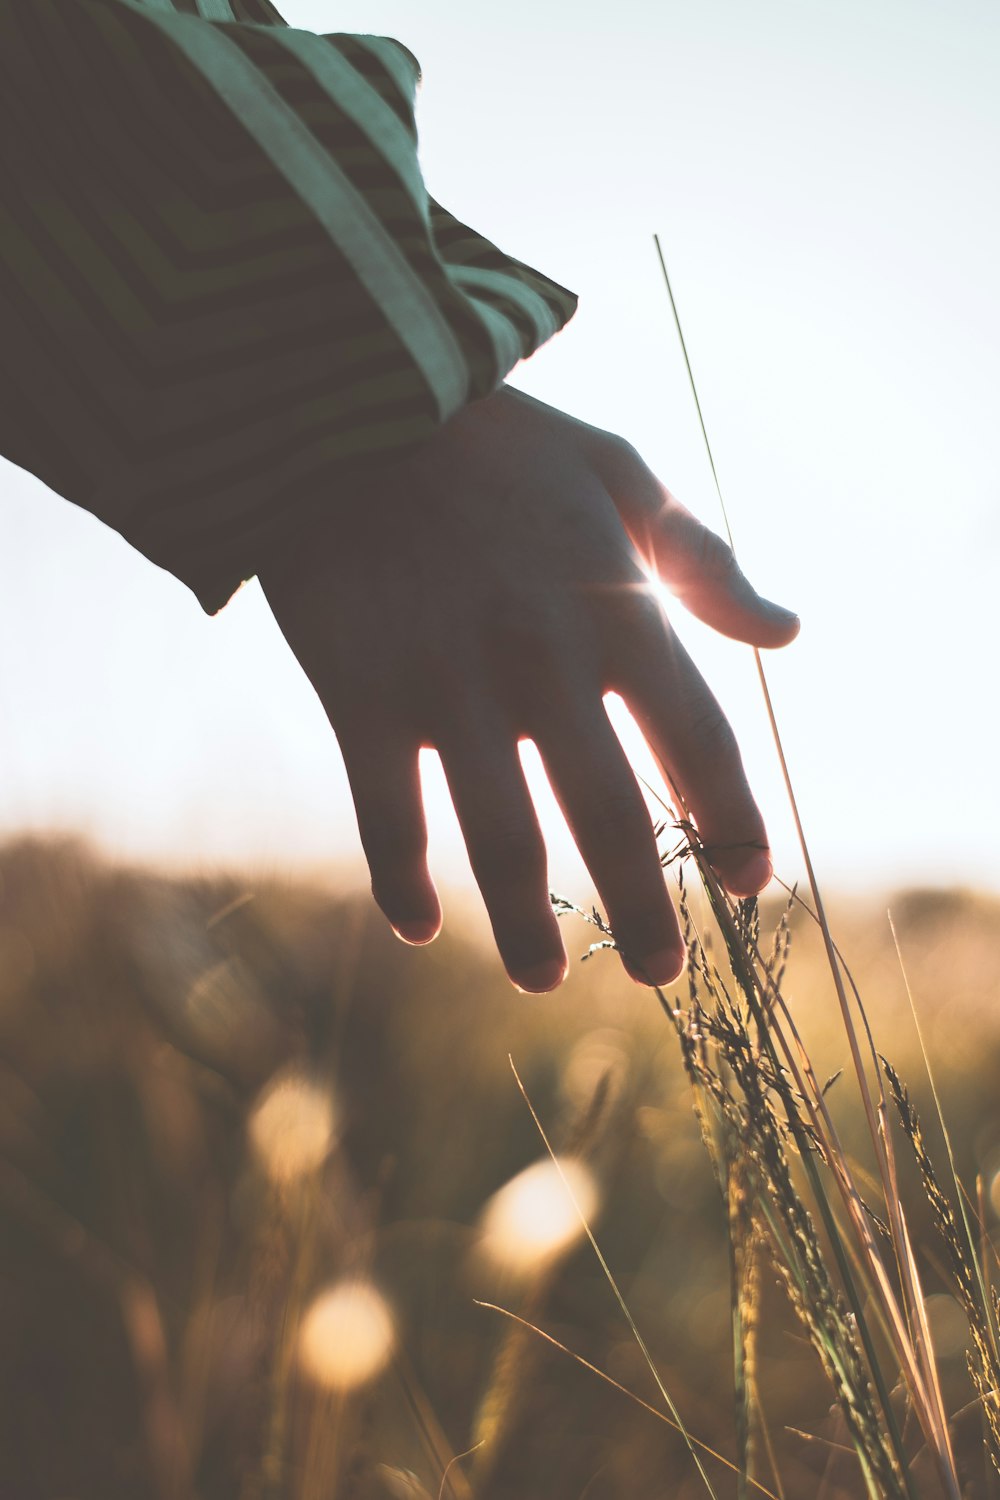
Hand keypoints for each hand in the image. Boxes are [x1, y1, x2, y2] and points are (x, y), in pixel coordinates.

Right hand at [258, 386, 798, 991]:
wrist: (345, 404)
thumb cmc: (496, 441)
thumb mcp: (622, 475)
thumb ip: (707, 561)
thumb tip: (788, 632)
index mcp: (618, 612)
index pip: (702, 745)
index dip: (735, 822)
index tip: (750, 879)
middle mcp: (543, 665)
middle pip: (608, 818)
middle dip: (645, 910)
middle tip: (661, 975)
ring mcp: (448, 688)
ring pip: (498, 841)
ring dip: (525, 924)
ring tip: (542, 981)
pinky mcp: (362, 698)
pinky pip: (385, 814)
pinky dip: (400, 879)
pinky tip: (419, 926)